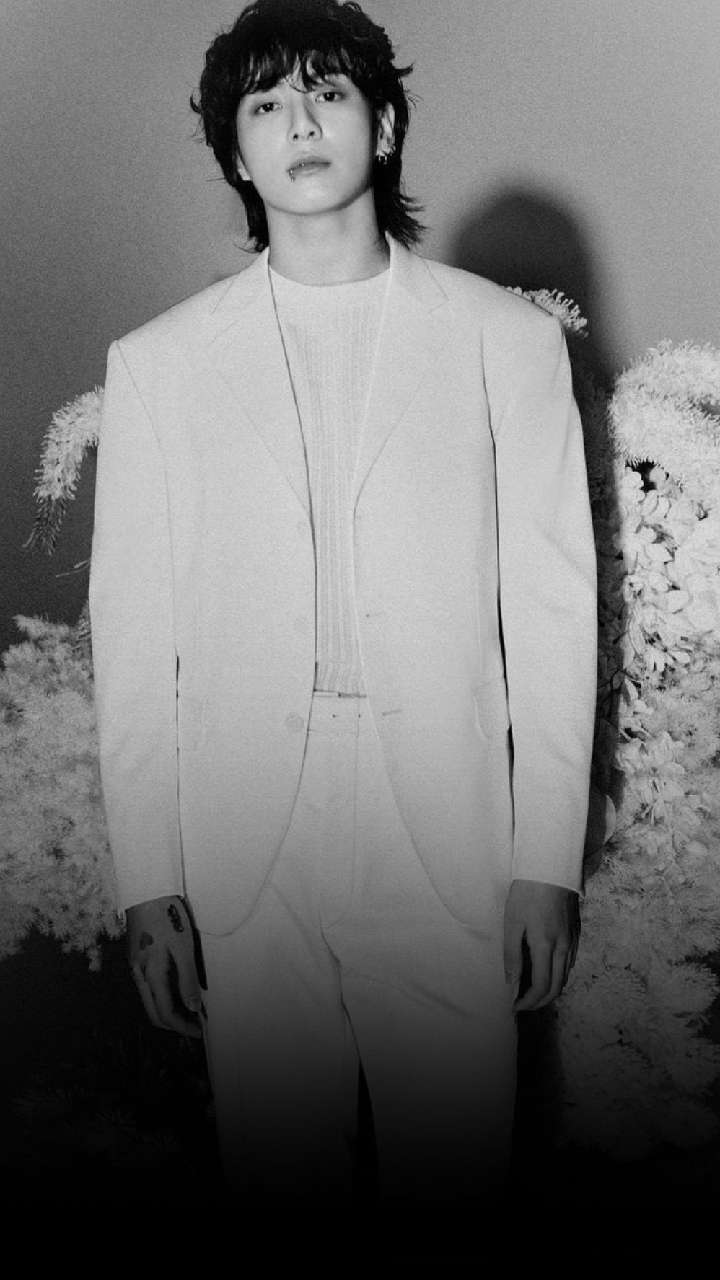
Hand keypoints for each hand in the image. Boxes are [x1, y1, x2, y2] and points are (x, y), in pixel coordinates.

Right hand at [127, 895, 203, 1037]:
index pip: (165, 1013)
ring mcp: (135, 967)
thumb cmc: (167, 917)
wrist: (146, 891)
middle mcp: (139, 975)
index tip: (200, 1031)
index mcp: (151, 975)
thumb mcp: (183, 947)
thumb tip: (193, 1008)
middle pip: (154, 1012)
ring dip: (168, 1011)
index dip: (182, 1027)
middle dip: (173, 1024)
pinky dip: (162, 996)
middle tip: (195, 1026)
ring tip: (190, 1010)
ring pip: (150, 1001)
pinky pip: (148, 987)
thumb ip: (187, 979)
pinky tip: (177, 990)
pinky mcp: (136, 958)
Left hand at [503, 878, 579, 1012]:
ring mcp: (573, 940)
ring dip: (549, 989)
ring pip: (565, 976)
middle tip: (521, 1004)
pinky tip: (545, 971)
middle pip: (557, 987)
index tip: (514, 1006)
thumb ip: (512, 956)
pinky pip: (569, 962)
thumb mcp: (512, 923)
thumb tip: (512, 984)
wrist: (550, 866)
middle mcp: (564, 947)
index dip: (528, 1002)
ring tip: (530, 990)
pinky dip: (558, 974)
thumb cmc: (526, 892)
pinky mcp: (575, 932)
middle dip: (539, 1001)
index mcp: (546, 945)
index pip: (542, 986)